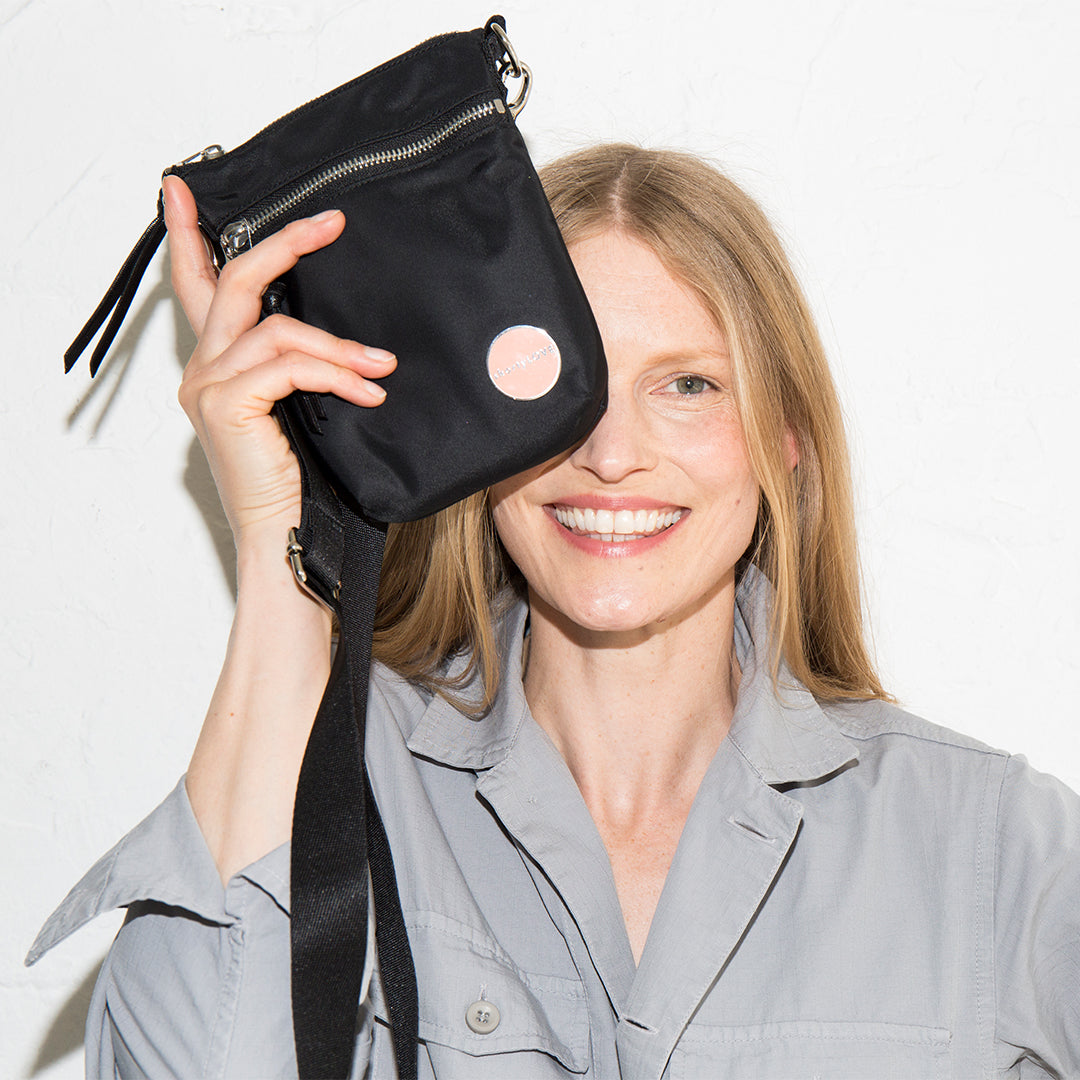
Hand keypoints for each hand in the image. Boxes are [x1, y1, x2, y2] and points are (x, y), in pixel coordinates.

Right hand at [162, 175, 395, 550]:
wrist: (288, 538)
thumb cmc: (301, 482)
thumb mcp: (300, 410)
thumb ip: (301, 367)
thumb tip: (351, 339)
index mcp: (217, 366)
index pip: (197, 288)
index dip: (190, 237)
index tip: (182, 189)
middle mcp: (202, 369)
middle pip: (234, 282)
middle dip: (285, 245)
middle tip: (331, 222)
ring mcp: (209, 386)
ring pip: (277, 329)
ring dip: (339, 346)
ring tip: (382, 366)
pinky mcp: (227, 404)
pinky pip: (290, 365)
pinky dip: (336, 374)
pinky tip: (368, 391)